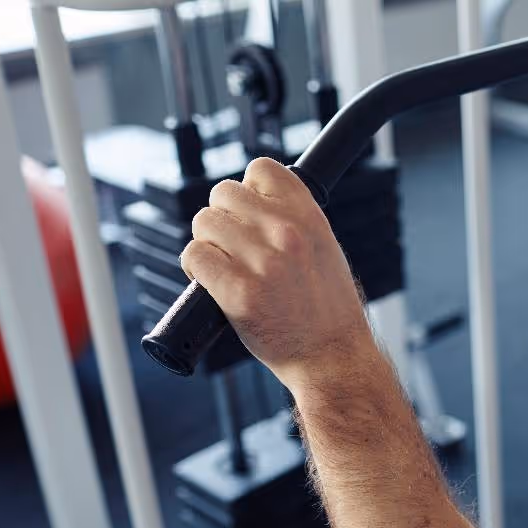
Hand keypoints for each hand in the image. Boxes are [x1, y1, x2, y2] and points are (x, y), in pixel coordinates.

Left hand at [182, 158, 376, 390]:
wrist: (332, 357)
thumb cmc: (328, 310)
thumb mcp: (326, 251)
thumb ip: (293, 221)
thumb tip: (251, 201)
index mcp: (310, 218)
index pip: (261, 169)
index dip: (249, 189)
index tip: (250, 212)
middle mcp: (287, 234)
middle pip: (223, 193)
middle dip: (222, 218)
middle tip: (233, 246)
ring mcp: (261, 263)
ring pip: (204, 223)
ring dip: (207, 244)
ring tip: (225, 267)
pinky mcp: (238, 293)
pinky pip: (194, 256)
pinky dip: (195, 268)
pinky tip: (212, 282)